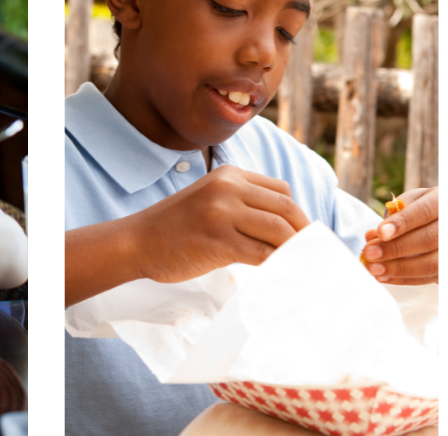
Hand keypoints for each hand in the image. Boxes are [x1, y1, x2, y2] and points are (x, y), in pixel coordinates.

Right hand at [132, 166, 307, 283]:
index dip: (296, 213)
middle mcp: (228, 188)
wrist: (136, 242)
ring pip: (278, 230)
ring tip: (300, 263)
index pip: (281, 190)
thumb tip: (286, 227)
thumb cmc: (176, 227)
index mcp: (230, 174)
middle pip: (285, 207)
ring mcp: (222, 214)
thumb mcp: (211, 198)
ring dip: (295, 249)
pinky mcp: (218, 242)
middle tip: (312, 251)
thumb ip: (243, 203)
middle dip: (304, 232)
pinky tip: (281, 272)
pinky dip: (278, 264)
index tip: (301, 233)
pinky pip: (262, 253)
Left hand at [366, 187, 437, 284]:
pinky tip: (384, 276)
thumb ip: (393, 216)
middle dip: (396, 248)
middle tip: (370, 253)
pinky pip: (428, 278)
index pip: (425, 211)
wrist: (443, 221)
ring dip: (399, 269)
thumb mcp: (411, 202)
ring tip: (373, 268)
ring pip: (431, 263)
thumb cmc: (423, 210)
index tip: (381, 232)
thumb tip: (372, 237)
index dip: (403, 222)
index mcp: (444, 201)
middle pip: (429, 239)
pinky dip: (404, 279)